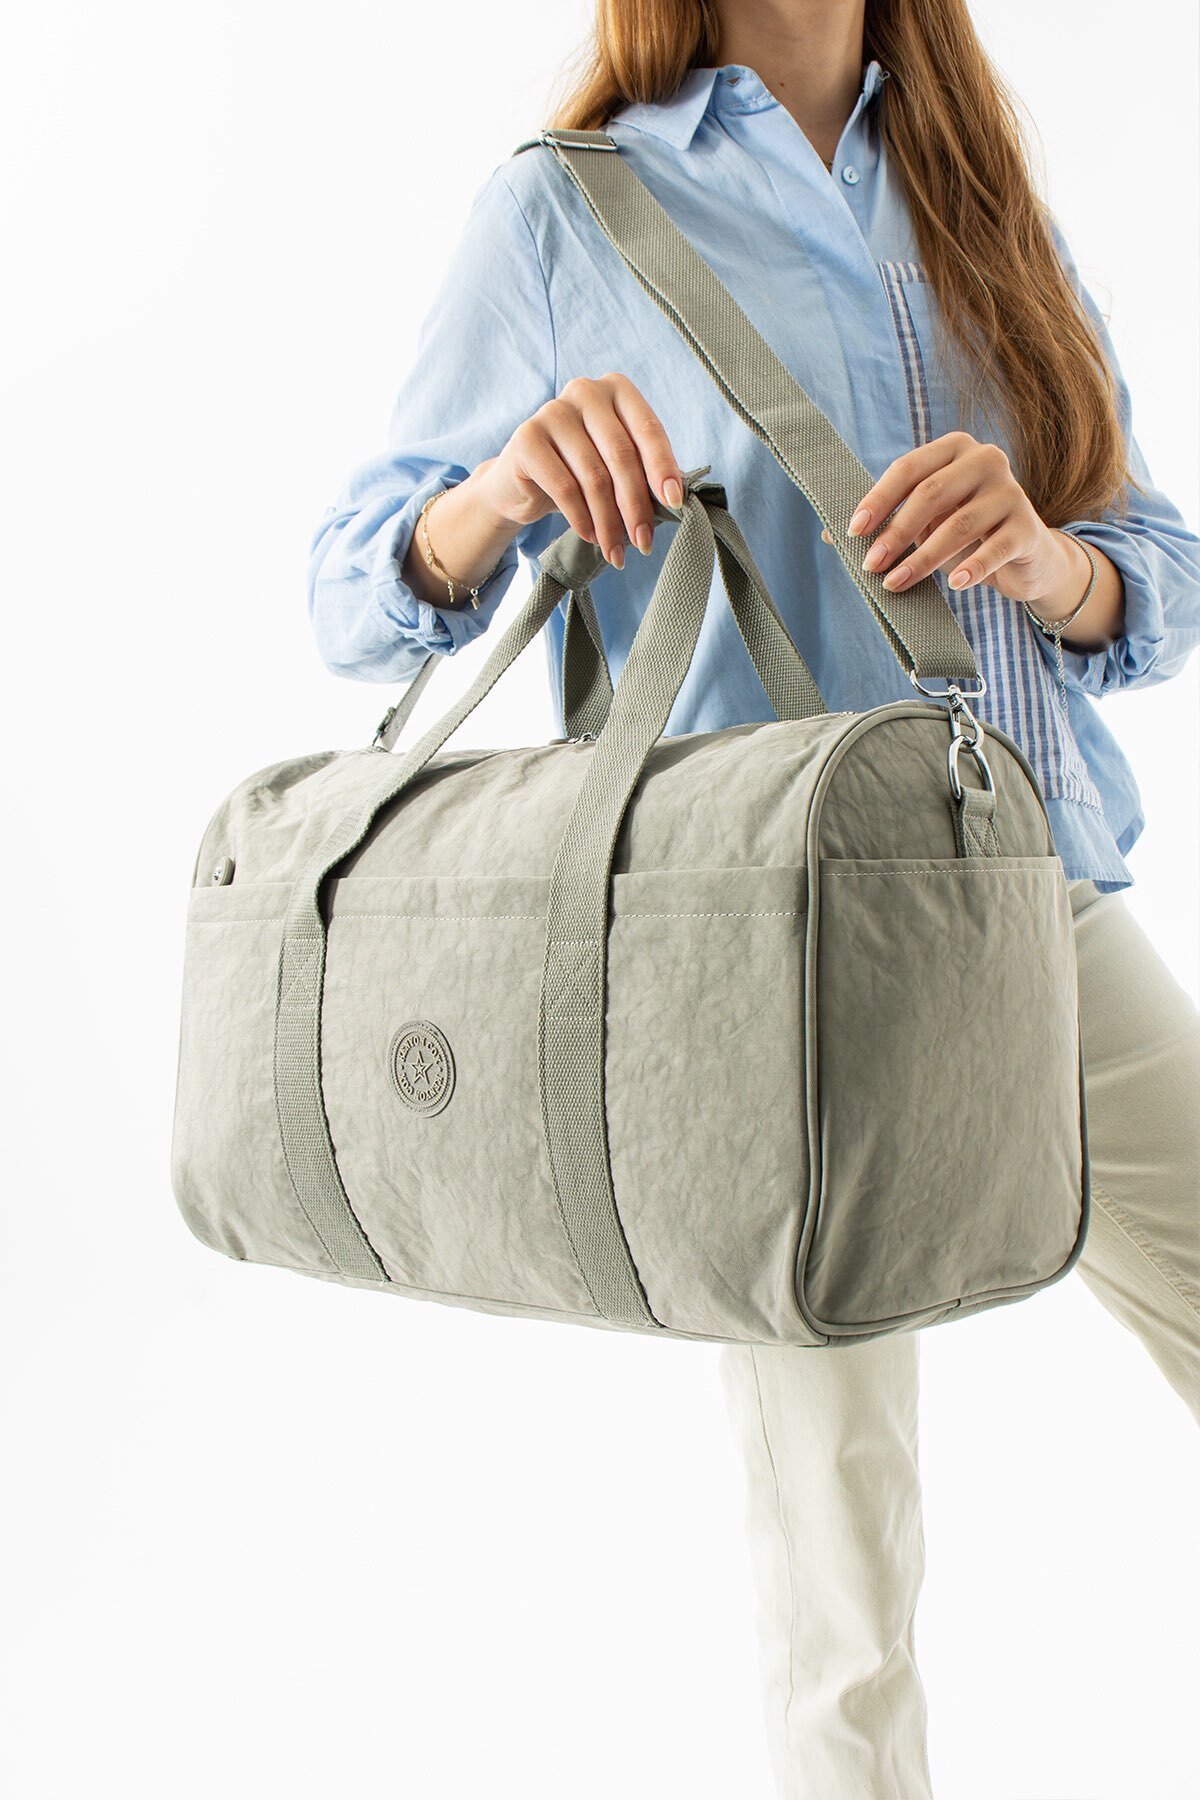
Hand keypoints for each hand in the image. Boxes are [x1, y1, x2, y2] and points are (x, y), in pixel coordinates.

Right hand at [475, 373, 686, 569]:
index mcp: (616, 389)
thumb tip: (674, 500)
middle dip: (635, 505)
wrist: (523, 480)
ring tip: (616, 551)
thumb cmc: (580, 470)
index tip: (675, 503)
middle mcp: (585, 391)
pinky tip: (591, 537)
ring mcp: (553, 412)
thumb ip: (643, 469)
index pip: (648, 429)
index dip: (663, 468)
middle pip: (621, 455)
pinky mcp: (527, 438)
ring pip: (594, 476)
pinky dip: (581, 519)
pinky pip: (564, 487)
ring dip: (609, 522)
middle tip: (644, 543)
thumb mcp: (615, 462)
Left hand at [819, 430, 1067, 608]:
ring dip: (922, 559)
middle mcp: (985, 460)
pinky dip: (971, 568)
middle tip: (870, 566)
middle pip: (931, 494)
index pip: (908, 468)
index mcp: (954, 449)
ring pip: (959, 525)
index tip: (852, 532)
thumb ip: (884, 521)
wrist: (1024, 556)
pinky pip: (995, 549)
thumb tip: (827, 535)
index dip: (878, 499)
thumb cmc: (963, 533)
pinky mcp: (1028, 527)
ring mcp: (1011, 492)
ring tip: (895, 584)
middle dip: (895, 532)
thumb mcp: (924, 523)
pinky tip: (953, 586)